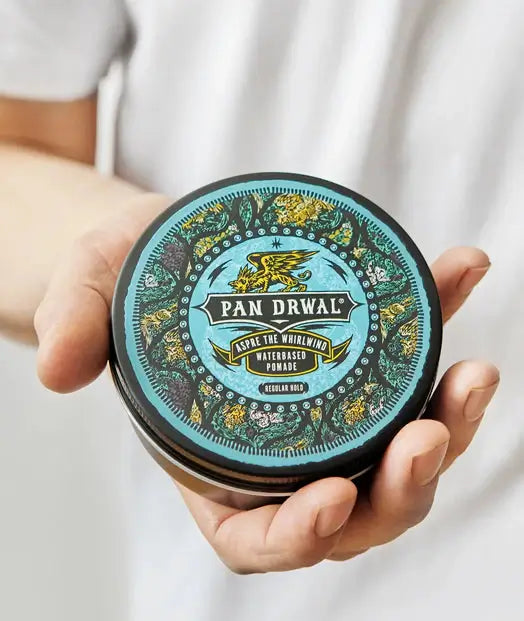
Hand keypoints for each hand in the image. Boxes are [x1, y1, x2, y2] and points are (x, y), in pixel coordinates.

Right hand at [35, 196, 498, 573]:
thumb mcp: (89, 288)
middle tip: (429, 433)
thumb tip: (57, 367)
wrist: (167, 240)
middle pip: (357, 503)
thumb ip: (72, 322)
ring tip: (476, 373)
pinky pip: (410, 349)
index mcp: (213, 465)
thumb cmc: (126, 279)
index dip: (299, 537)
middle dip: (403, 487)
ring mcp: (327, 405)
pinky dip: (441, 317)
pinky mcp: (356, 351)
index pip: (257, 536)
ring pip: (402, 446)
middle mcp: (280, 448)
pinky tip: (460, 270)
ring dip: (449, 421)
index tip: (330, 500)